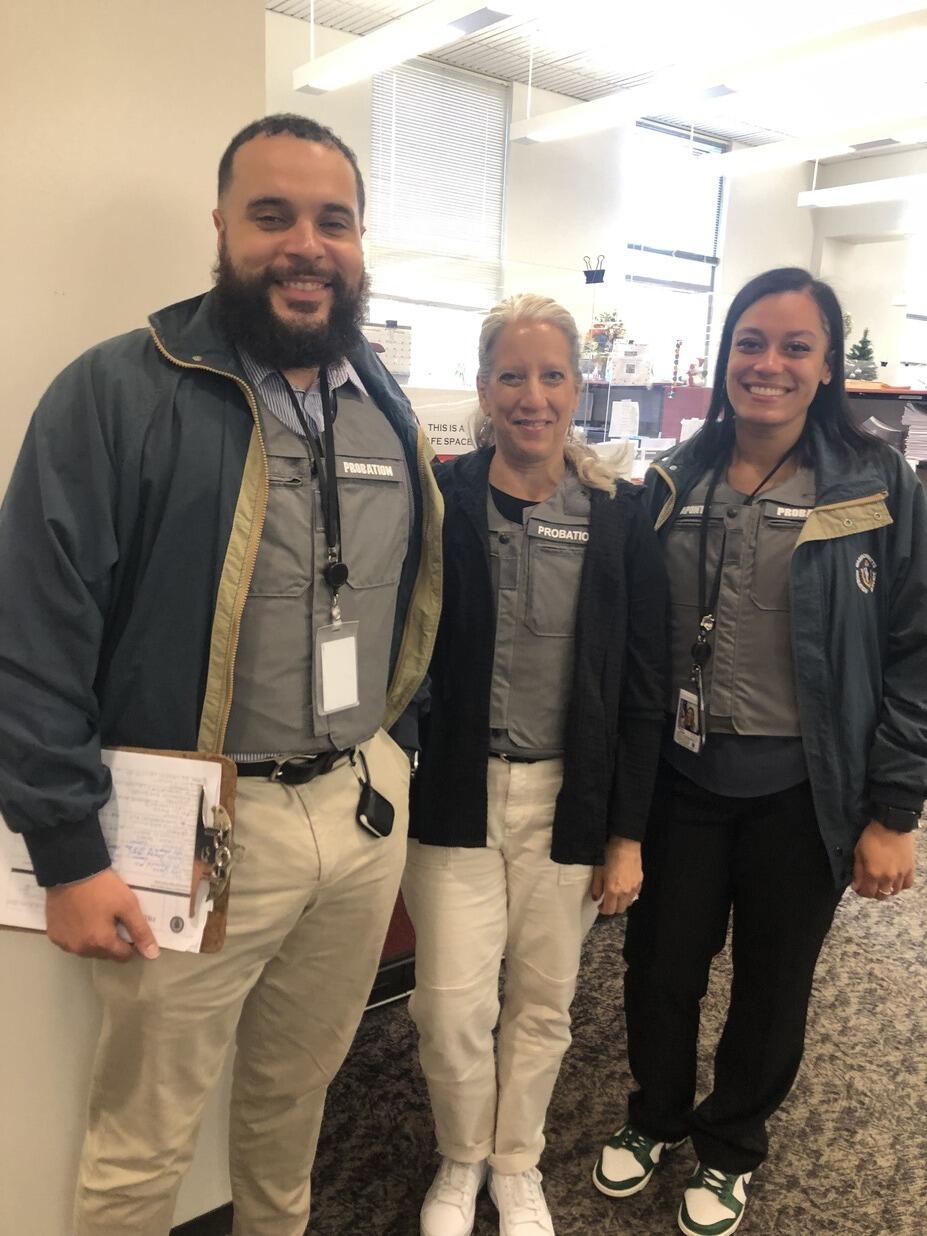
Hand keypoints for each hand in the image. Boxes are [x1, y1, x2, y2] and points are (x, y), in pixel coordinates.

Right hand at [45, 868, 159, 961]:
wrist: (70, 871)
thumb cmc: (102, 888)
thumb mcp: (127, 905)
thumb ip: (140, 931)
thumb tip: (151, 954)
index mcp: (100, 943)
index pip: (123, 956)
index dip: (130, 943)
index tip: (129, 927)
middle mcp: (81, 949)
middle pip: (104, 953)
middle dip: (112, 941)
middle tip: (113, 918)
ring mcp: (65, 943)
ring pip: (87, 949)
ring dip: (94, 940)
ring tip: (96, 917)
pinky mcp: (53, 935)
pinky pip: (71, 942)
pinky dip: (78, 934)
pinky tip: (80, 918)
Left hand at [591, 837, 642, 915]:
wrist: (625, 844)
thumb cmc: (610, 854)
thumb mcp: (598, 870)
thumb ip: (596, 887)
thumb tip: (596, 897)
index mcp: (613, 890)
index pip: (609, 910)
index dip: (603, 910)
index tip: (600, 905)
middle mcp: (625, 892)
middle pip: (620, 909)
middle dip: (612, 907)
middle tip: (606, 900)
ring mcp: (634, 887)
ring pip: (628, 903)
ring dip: (621, 902)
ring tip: (615, 894)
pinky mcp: (640, 882)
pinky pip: (634, 895)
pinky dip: (628, 895)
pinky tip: (624, 887)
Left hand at [852, 820, 916, 899]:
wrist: (891, 825)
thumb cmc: (872, 836)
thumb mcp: (858, 852)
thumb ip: (857, 871)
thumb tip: (855, 885)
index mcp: (873, 873)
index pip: (868, 893)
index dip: (862, 892)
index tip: (859, 887)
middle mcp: (888, 877)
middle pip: (881, 895)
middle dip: (873, 892)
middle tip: (870, 885)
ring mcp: (900, 874)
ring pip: (894, 892)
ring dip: (887, 889)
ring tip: (882, 882)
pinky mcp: (910, 869)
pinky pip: (907, 885)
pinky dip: (901, 885)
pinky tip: (895, 879)